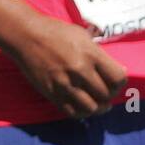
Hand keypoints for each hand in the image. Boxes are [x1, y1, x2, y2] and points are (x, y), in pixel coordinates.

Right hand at [6, 14, 128, 119]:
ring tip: (97, 102)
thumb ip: (99, 54)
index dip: (120, 82)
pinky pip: (72, 112)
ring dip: (97, 107)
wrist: (25, 35)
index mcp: (90, 54)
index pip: (118, 78)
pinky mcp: (52, 92)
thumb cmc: (55, 31)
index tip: (115, 81)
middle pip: (106, 94)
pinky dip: (81, 112)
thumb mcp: (82, 35)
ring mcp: (65, 83)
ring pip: (91, 108)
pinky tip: (83, 106)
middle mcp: (79, 70)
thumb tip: (119, 71)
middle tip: (105, 91)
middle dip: (109, 94)